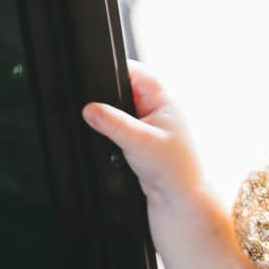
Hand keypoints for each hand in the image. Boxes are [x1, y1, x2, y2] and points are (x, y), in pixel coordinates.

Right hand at [81, 62, 204, 202]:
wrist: (178, 198)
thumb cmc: (174, 169)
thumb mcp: (138, 141)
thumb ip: (112, 123)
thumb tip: (90, 109)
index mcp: (164, 100)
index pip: (137, 72)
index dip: (117, 71)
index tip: (96, 78)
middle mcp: (157, 108)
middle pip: (125, 89)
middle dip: (110, 98)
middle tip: (101, 111)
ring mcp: (149, 123)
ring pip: (120, 110)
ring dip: (112, 119)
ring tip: (115, 134)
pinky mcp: (141, 139)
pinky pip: (121, 127)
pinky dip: (114, 133)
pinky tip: (115, 144)